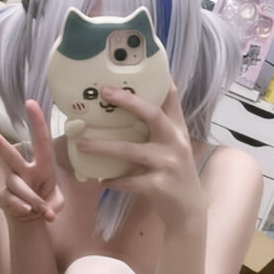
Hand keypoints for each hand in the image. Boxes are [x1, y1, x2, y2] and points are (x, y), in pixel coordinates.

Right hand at [0, 100, 63, 223]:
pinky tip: (27, 212)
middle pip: (8, 153)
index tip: (30, 103)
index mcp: (42, 165)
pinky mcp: (4, 196)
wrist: (32, 220)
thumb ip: (53, 204)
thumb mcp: (58, 202)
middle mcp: (25, 170)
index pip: (41, 141)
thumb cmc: (46, 202)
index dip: (37, 122)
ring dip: (32, 199)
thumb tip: (40, 208)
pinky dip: (22, 208)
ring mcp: (12, 182)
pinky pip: (11, 200)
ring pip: (17, 185)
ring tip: (41, 210)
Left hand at [75, 82, 205, 229]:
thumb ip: (156, 132)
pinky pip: (130, 180)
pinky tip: (102, 180)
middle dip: (128, 101)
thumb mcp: (172, 149)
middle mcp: (176, 143)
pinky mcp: (160, 186)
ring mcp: (169, 164)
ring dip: (104, 146)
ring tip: (83, 144)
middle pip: (152, 114)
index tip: (142, 62)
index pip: (171, 98)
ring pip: (132, 150)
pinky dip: (114, 180)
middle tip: (104, 92)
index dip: (159, 79)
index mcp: (177, 130)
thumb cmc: (174, 176)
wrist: (189, 211)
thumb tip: (125, 112)